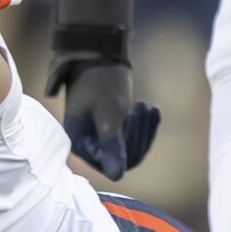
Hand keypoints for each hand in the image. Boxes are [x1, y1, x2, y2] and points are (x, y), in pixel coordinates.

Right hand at [44, 0, 158, 180]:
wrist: (97, 55)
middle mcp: (89, 144)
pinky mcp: (113, 131)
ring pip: (131, 150)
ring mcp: (101, 138)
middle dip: (137, 136)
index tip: (137, 118)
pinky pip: (135, 139)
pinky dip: (145, 125)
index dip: (127, 147)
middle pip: (123, 158)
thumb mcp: (109, 111)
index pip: (109, 163)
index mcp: (80, 141)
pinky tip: (151, 108)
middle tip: (143, 108)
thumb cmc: (99, 80)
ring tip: (146, 107)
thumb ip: (112, 144)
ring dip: (142, 130)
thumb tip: (117, 176)